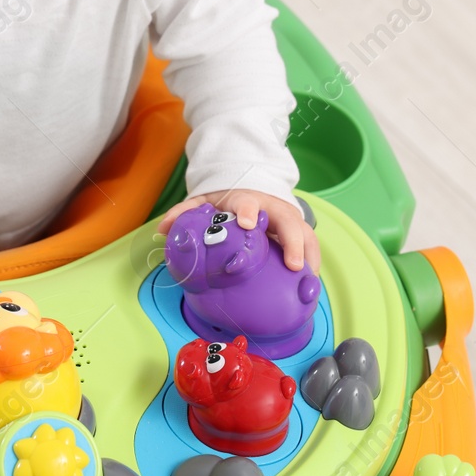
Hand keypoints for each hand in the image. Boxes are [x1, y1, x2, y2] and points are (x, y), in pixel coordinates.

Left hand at [157, 189, 319, 273]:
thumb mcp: (203, 202)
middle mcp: (272, 208)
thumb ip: (184, 213)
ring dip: (309, 256)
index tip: (245, 222)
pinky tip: (309, 286)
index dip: (246, 211)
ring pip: (306, 234)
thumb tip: (162, 230)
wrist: (250, 190)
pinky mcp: (298, 233)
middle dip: (292, 241)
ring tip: (307, 281)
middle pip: (287, 221)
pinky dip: (312, 265)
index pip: (246, 202)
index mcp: (246, 200)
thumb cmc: (227, 202)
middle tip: (293, 264)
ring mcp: (288, 220)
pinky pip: (311, 248)